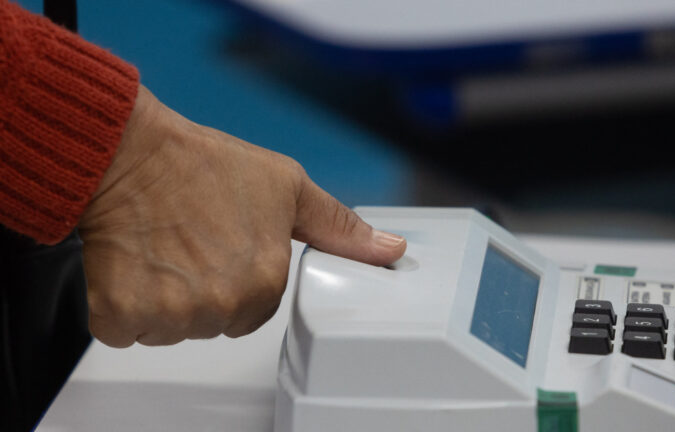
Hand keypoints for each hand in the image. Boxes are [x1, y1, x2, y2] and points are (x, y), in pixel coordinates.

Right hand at [79, 85, 405, 346]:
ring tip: (161, 251)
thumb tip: (391, 252)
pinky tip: (133, 266)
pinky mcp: (121, 314)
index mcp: (265, 280)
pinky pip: (128, 331)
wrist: (129, 153)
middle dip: (201, 294)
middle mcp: (221, 304)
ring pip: (172, 330)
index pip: (256, 310)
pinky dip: (124, 307)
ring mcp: (170, 313)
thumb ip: (339, 229)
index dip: (236, 280)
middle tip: (188, 246)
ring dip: (162, 302)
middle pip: (215, 323)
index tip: (219, 248)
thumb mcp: (287, 188)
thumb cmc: (202, 165)